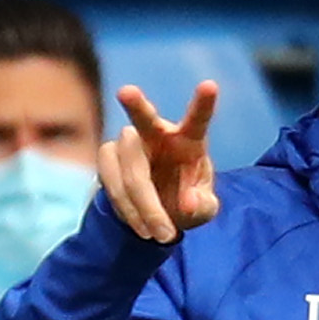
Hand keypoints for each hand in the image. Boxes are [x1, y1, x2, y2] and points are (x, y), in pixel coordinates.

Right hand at [100, 82, 219, 243]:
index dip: (204, 104)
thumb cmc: (185, 201)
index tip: (210, 85)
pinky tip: (142, 227)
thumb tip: (187, 203)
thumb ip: (202, 206)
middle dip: (136, 105)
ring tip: (161, 234)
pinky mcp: (108, 158)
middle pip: (144, 119)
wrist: (155, 213)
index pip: (197, 119)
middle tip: (125, 91)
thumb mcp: (203, 210)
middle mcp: (156, 134)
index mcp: (188, 139)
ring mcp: (129, 144)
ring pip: (130, 169)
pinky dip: (129, 210)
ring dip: (144, 205)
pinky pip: (112, 183)